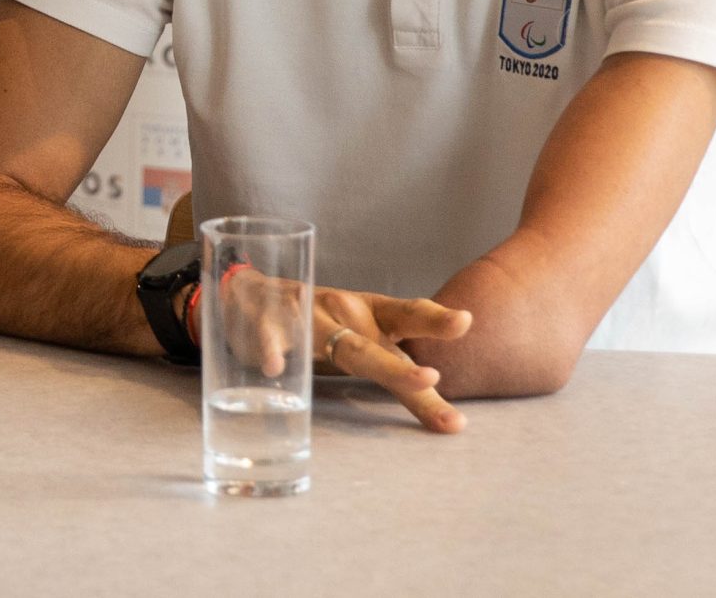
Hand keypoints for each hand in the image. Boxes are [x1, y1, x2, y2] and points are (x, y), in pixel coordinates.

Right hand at [207, 269, 473, 433]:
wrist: (250, 293)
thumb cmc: (321, 324)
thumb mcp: (362, 341)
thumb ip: (401, 378)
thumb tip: (454, 421)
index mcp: (369, 314)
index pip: (406, 314)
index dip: (434, 320)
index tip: (465, 321)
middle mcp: (342, 313)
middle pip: (373, 345)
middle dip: (398, 367)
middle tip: (430, 378)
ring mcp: (305, 316)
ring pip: (332, 343)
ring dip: (353, 357)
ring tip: (362, 377)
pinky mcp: (268, 325)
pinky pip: (272, 339)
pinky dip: (273, 351)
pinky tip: (276, 367)